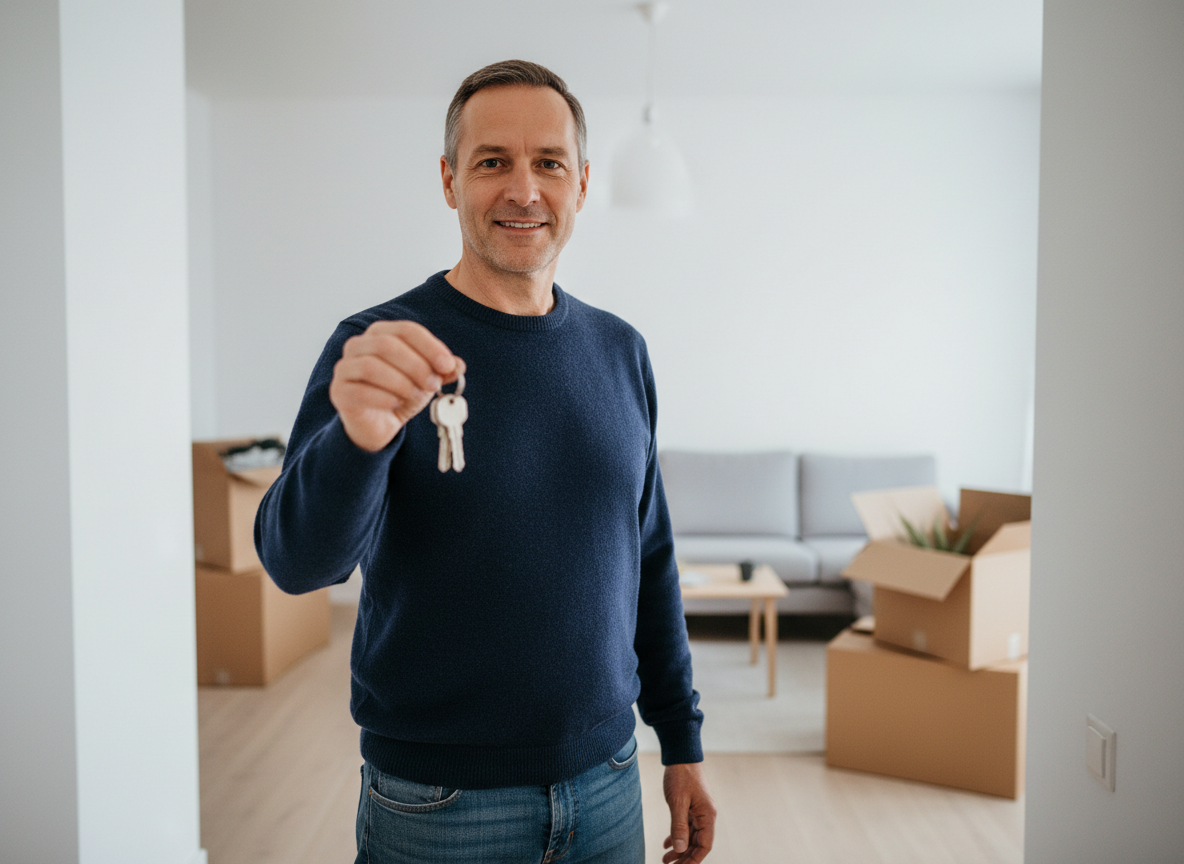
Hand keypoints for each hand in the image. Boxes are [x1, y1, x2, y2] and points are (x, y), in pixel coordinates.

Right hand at [329, 320, 463, 452]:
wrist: (376, 425)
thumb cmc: (400, 394)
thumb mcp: (425, 381)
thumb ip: (441, 371)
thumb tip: (457, 365)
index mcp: (380, 334)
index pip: (406, 330)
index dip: (429, 346)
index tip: (447, 365)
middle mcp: (357, 346)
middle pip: (387, 345)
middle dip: (416, 365)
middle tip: (433, 384)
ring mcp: (344, 368)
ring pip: (371, 366)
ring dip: (401, 382)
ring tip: (416, 395)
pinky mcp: (339, 392)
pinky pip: (360, 390)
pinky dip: (384, 397)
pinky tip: (397, 404)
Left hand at [662, 762, 715, 862]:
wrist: (681, 754)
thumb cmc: (681, 776)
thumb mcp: (678, 802)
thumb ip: (679, 826)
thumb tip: (680, 850)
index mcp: (707, 816)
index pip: (704, 846)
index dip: (693, 860)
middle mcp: (706, 816)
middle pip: (697, 844)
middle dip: (684, 857)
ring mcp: (699, 811)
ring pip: (691, 837)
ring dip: (679, 849)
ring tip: (665, 859)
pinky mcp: (691, 806)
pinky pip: (686, 827)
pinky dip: (677, 836)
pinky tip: (667, 844)